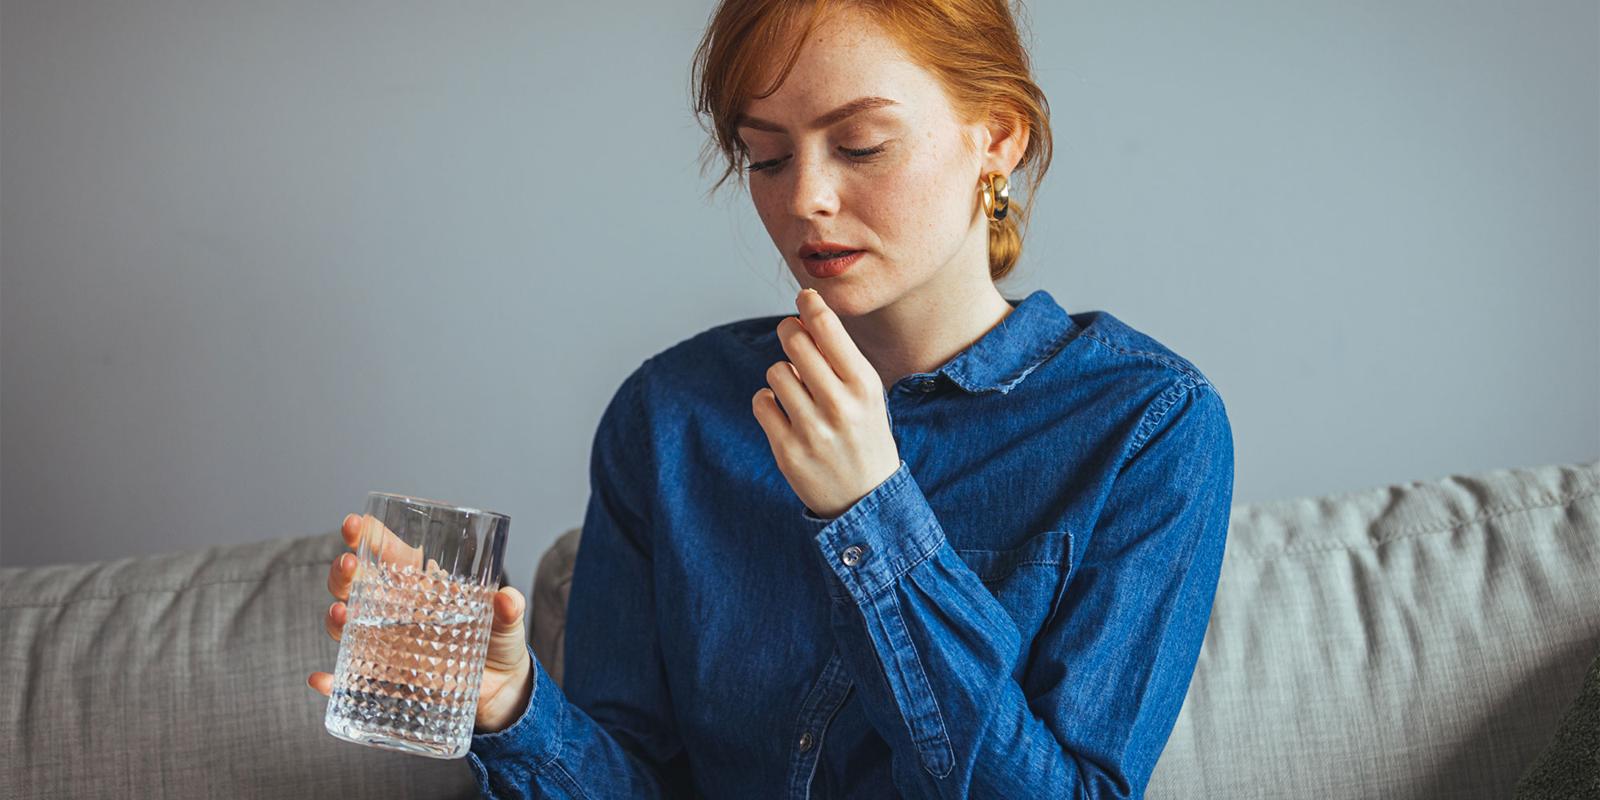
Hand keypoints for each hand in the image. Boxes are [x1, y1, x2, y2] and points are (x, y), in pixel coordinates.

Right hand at [307, 512, 534, 733]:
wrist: (499, 690)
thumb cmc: (497, 642)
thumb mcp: (506, 623)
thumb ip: (508, 610)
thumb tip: (507, 599)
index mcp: (422, 586)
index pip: (388, 553)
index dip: (369, 536)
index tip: (356, 523)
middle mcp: (396, 611)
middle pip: (357, 585)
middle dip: (345, 572)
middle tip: (349, 564)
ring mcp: (387, 644)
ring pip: (348, 624)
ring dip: (337, 617)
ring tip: (343, 613)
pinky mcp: (388, 677)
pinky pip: (351, 679)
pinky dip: (332, 680)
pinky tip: (322, 680)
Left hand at [752, 288, 901, 518]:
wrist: (867, 498)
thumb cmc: (865, 435)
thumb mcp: (868, 395)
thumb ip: (839, 360)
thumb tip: (803, 318)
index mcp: (864, 386)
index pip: (828, 328)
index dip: (810, 304)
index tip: (804, 297)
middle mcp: (839, 405)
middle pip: (795, 342)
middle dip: (790, 332)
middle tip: (793, 336)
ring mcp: (812, 430)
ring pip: (775, 372)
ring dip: (782, 375)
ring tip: (798, 391)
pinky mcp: (787, 450)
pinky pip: (761, 402)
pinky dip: (768, 402)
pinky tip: (785, 414)